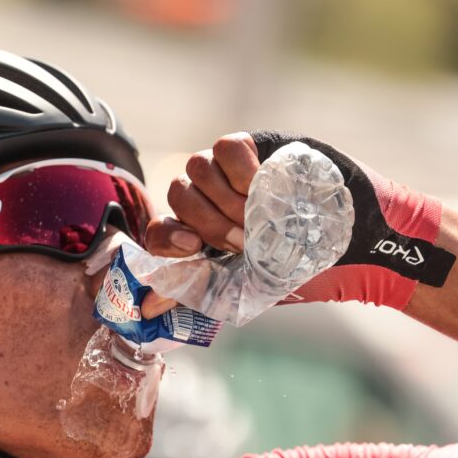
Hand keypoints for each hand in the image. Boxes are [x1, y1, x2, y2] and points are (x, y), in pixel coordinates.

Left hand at [142, 132, 260, 317]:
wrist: (309, 221)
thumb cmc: (267, 253)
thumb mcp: (235, 276)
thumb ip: (193, 289)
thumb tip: (148, 310)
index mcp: (185, 231)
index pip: (158, 232)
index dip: (169, 238)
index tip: (193, 245)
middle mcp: (192, 197)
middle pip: (179, 196)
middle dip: (212, 222)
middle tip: (243, 238)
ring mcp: (211, 169)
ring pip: (197, 170)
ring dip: (228, 197)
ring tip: (255, 213)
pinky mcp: (234, 147)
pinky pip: (224, 148)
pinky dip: (241, 169)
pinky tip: (259, 184)